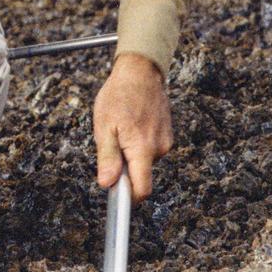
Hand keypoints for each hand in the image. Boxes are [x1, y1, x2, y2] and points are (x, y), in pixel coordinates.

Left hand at [93, 52, 171, 201]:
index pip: (142, 189)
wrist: (141, 71)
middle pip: (141, 175)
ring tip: (122, 128)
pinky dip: (139, 143)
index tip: (118, 200)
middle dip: (125, 168)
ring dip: (132, 153)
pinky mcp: (167, 135)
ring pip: (145, 160)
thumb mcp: (104, 126)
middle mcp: (159, 148)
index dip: (130, 199)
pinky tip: (132, 124)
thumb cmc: (119, 95)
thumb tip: (108, 183)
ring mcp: (166, 141)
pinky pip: (150, 149)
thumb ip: (107, 157)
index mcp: (142, 148)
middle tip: (112, 144)